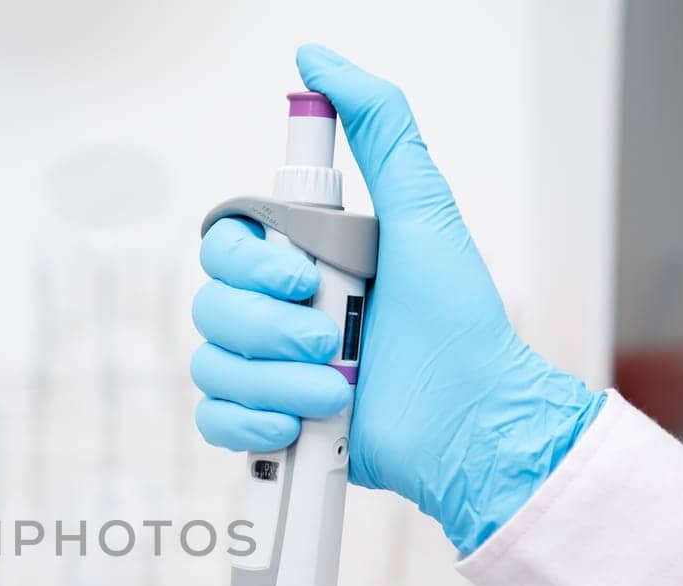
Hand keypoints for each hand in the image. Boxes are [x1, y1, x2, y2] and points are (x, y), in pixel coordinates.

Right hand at [191, 44, 604, 553]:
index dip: (250, 264)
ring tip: (334, 393)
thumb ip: (380, 130)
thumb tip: (322, 62)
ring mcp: (271, 371)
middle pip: (210, 306)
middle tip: (330, 339)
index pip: (225, 245)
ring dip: (273, 382)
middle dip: (269, 329)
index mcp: (304, 260)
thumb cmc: (459, 327)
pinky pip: (213, 420)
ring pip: (211, 364)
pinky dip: (250, 426)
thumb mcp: (421, 212)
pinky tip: (297, 426)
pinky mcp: (269, 426)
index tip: (303, 275)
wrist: (472, 424)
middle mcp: (279, 312)